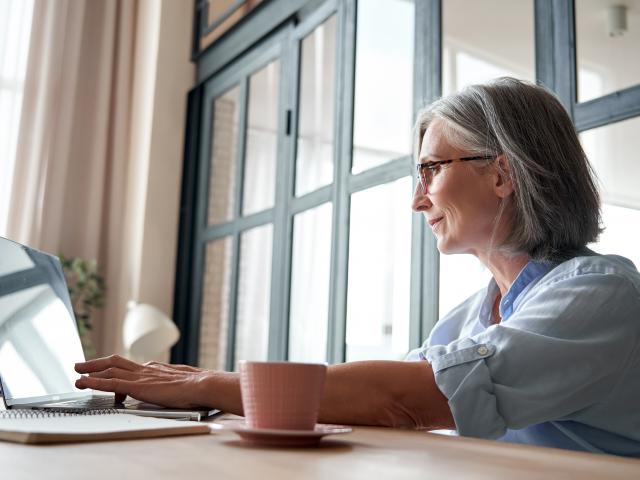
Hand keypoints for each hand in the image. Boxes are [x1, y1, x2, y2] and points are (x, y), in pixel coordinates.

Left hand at [75, 355, 210, 408]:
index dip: (116, 368)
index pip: (131, 367)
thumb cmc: (198, 387)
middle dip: (97, 363)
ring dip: (91, 371)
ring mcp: (141, 377)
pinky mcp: (138, 387)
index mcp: (156, 369)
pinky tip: (83, 383)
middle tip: (82, 364)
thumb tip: (176, 388)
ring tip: (77, 374)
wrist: (202, 385)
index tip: (107, 370)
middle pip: (116, 362)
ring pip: (110, 370)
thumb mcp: (183, 382)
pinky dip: (94, 382)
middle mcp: (146, 369)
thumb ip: (174, 384)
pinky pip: (111, 383)